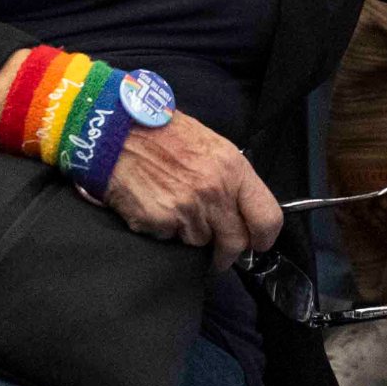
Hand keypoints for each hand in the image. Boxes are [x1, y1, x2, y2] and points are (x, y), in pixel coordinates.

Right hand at [102, 110, 281, 268]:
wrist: (119, 132)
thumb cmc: (165, 135)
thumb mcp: (212, 146)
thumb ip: (232, 179)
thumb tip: (244, 210)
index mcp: (233, 170)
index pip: (267, 218)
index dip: (264, 238)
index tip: (257, 244)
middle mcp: (215, 191)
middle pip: (235, 242)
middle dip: (227, 252)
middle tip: (219, 252)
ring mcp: (188, 209)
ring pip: (201, 242)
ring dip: (192, 234)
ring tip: (176, 209)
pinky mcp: (161, 221)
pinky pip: (171, 239)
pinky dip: (166, 230)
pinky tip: (157, 208)